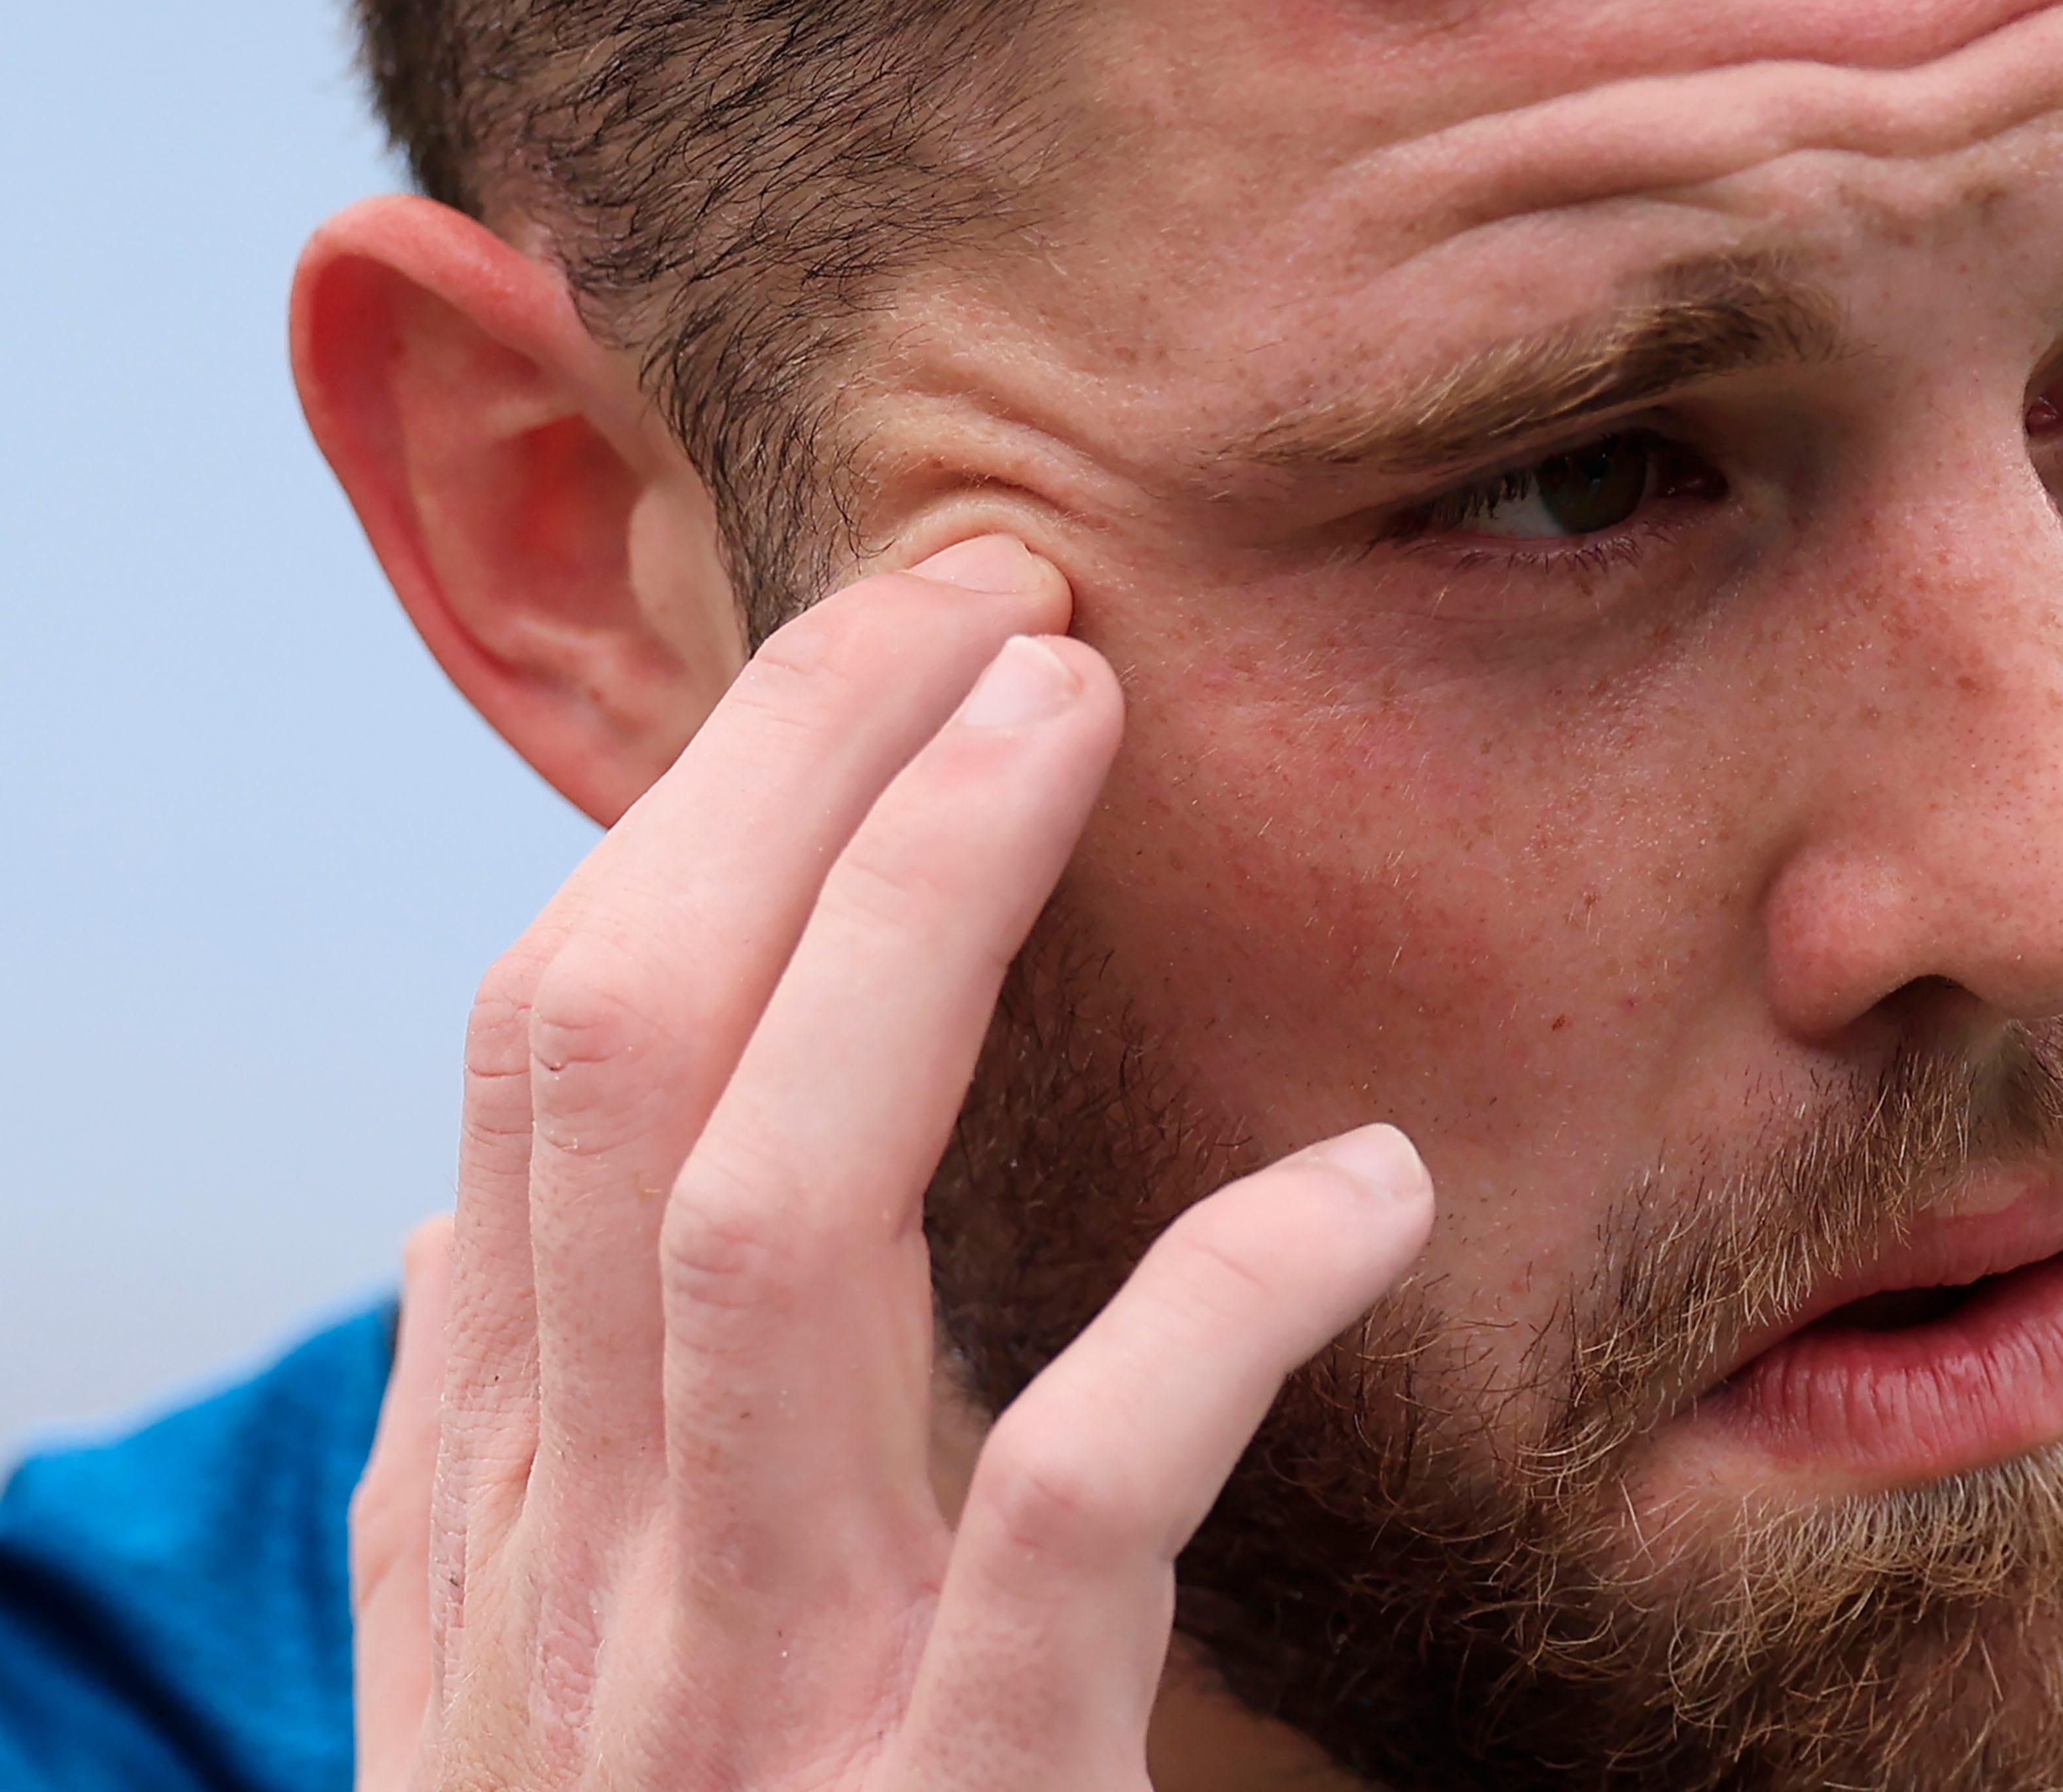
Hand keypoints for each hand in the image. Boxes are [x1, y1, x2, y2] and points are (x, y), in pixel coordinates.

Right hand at [347, 536, 1435, 1791]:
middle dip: (787, 785)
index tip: (880, 653)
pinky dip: (1204, 1311)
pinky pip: (1066, 1508)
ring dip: (921, 929)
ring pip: (775, 1220)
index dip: (703, 817)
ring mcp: (749, 1700)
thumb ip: (527, 1453)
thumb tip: (516, 1203)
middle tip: (988, 589)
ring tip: (1073, 720)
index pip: (543, 1064)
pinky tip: (1352, 1185)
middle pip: (624, 1062)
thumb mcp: (547, 1685)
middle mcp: (587, 1568)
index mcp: (503, 1507)